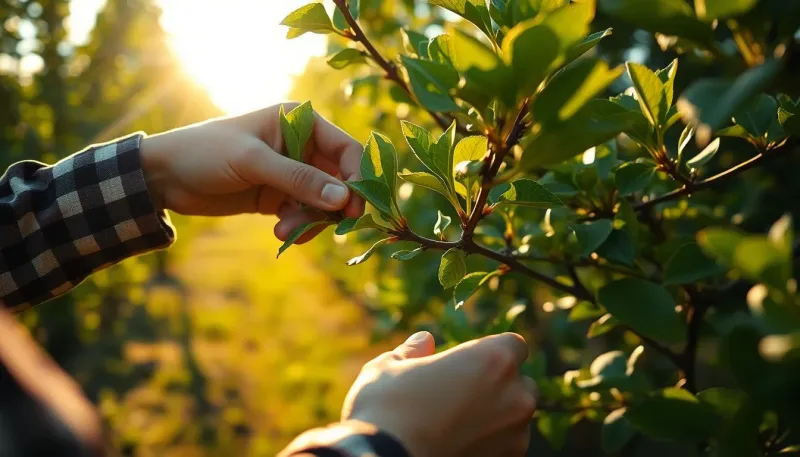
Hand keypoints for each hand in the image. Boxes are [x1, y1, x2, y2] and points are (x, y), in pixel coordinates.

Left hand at [140, 103, 363, 241]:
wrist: (164, 176)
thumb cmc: (205, 153)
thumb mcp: (253, 162)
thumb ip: (299, 179)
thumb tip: (344, 198)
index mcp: (299, 122)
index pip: (346, 150)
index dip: (357, 179)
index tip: (354, 209)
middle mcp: (301, 145)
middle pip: (340, 180)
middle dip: (334, 206)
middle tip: (330, 228)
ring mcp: (291, 173)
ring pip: (323, 202)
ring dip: (312, 221)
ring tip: (285, 231)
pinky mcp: (279, 196)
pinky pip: (304, 215)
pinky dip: (298, 227)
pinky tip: (279, 233)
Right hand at [341, 332, 536, 456]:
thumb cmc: (385, 408)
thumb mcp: (389, 367)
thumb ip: (413, 351)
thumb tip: (424, 341)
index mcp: (493, 359)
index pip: (514, 345)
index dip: (492, 352)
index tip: (469, 361)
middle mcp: (515, 395)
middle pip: (521, 383)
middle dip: (499, 386)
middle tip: (461, 394)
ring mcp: (515, 435)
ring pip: (515, 420)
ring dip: (496, 418)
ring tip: (455, 425)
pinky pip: (505, 448)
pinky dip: (489, 445)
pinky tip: (456, 445)